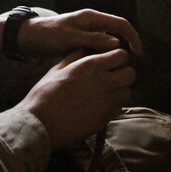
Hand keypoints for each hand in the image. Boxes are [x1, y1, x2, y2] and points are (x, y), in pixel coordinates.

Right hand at [17, 48, 135, 148]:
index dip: (118, 58)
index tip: (112, 62)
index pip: (121, 55)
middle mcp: (103, 81)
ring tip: (107, 93)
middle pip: (130, 74)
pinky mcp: (105, 118)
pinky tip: (100, 106)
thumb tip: (84, 48)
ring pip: (127, 92)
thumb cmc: (44, 94)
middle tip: (113, 78)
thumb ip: (74, 57)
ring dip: (120, 91)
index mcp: (91, 65)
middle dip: (124, 74)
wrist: (40, 123)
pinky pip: (119, 108)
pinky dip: (113, 106)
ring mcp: (106, 101)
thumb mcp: (57, 69)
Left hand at [19, 8, 142, 58]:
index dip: (133, 38)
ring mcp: (87, 32)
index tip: (138, 55)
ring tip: (118, 70)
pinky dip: (104, 57)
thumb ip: (93, 40)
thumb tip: (116, 45)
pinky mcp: (81, 41)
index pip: (121, 24)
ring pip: (108, 42)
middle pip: (117, 33)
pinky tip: (104, 70)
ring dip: (114, 54)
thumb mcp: (70, 38)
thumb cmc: (48, 35)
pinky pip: (98, 48)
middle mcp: (92, 23)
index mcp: (92, 18)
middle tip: (128, 65)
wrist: (28, 37)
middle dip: (126, 47)